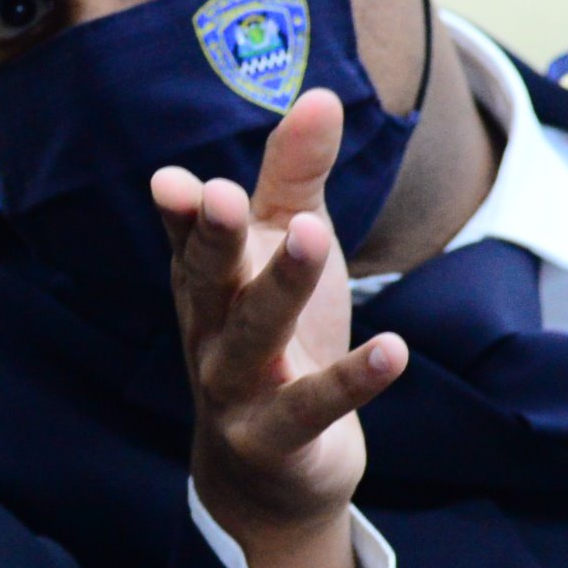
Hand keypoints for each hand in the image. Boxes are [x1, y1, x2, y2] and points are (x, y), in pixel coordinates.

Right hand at [155, 88, 407, 567]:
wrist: (269, 472)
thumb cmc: (276, 339)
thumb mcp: (288, 250)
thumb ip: (298, 178)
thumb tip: (321, 95)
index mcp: (207, 280)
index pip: (188, 239)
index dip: (182, 213)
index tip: (174, 182)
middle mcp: (209, 331)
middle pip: (208, 281)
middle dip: (215, 238)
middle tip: (224, 196)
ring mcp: (236, 390)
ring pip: (252, 338)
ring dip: (280, 287)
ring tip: (310, 234)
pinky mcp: (276, 439)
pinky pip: (311, 408)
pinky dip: (351, 381)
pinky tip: (393, 350)